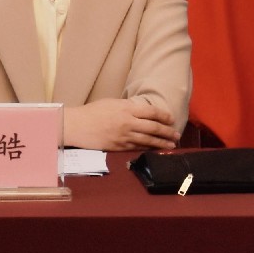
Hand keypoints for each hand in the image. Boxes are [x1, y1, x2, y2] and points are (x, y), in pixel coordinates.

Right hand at [63, 98, 178, 152]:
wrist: (77, 125)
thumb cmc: (92, 112)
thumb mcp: (112, 103)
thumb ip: (127, 107)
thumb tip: (140, 110)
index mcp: (126, 109)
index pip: (151, 112)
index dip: (164, 116)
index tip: (171, 118)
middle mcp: (128, 123)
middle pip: (153, 127)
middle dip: (167, 132)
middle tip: (176, 134)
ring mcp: (123, 136)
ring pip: (148, 140)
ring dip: (161, 143)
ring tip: (171, 144)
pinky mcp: (118, 147)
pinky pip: (137, 147)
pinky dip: (148, 148)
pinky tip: (155, 149)